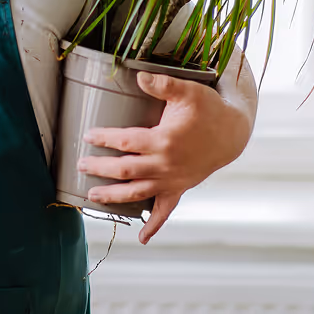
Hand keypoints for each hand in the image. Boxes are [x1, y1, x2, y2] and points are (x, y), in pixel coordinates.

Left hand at [79, 68, 254, 242]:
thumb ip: (164, 84)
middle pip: (125, 170)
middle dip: (101, 169)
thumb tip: (138, 76)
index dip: (105, 139)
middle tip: (82, 164)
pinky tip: (141, 237)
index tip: (88, 136)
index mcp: (164, 140)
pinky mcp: (179, 189)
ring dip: (114, 197)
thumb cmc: (208, 109)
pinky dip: (153, 225)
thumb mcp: (189, 91)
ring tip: (91, 197)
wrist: (232, 133)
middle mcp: (166, 164)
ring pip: (137, 193)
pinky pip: (165, 211)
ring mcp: (172, 180)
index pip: (126, 141)